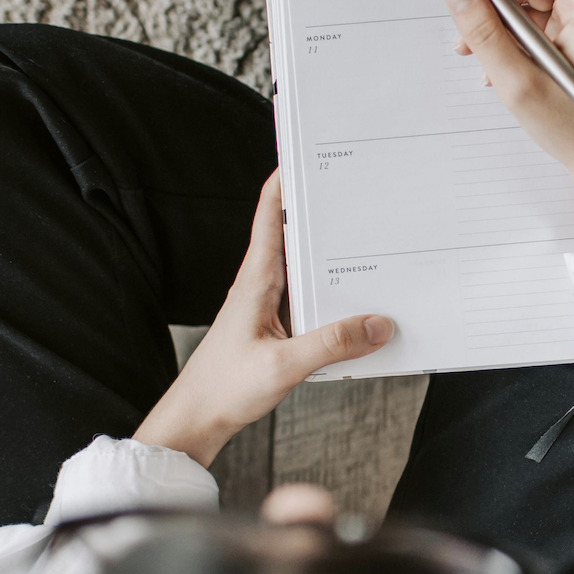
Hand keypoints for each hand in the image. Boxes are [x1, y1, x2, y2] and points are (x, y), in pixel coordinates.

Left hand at [133, 172, 392, 465]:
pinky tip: (355, 306)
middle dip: (323, 212)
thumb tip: (378, 324)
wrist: (195, 421)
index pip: (271, 214)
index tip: (309, 152)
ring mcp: (265, 306)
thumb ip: (332, 344)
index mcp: (255, 280)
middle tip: (356, 193)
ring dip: (330, 257)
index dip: (287, 179)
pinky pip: (308, 299)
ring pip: (304, 268)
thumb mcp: (283, 367)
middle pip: (293, 234)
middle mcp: (259, 286)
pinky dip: (331, 294)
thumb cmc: (223, 390)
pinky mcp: (273, 328)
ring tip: (368, 243)